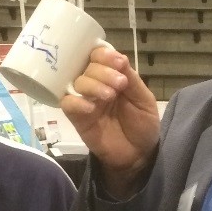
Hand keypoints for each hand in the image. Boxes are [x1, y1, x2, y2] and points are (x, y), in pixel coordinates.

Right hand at [60, 44, 160, 198]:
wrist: (139, 155)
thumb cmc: (142, 124)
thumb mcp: (144, 99)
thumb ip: (132, 79)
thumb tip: (119, 57)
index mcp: (111, 75)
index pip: (98, 55)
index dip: (105, 55)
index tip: (118, 63)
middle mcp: (95, 84)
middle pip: (87, 66)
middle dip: (103, 71)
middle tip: (119, 84)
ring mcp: (85, 100)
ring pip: (77, 82)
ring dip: (93, 85)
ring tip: (109, 96)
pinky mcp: (77, 118)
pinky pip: (67, 104)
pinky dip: (77, 102)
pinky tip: (91, 108)